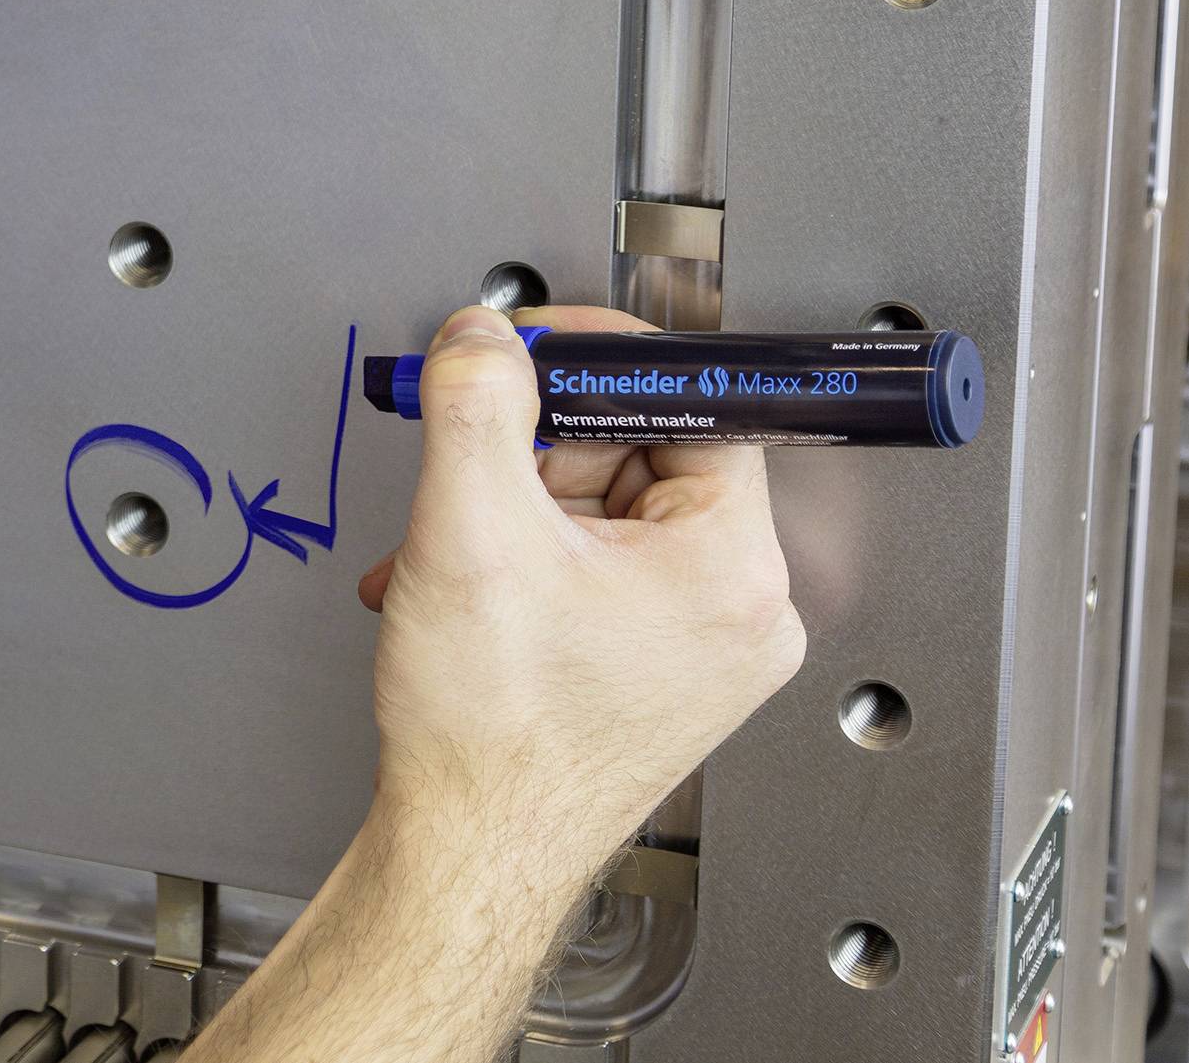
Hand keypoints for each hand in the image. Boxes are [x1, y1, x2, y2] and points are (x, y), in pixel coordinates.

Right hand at [354, 304, 804, 890]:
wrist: (465, 853)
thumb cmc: (494, 737)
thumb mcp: (469, 528)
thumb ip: (478, 404)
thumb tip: (483, 336)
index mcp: (732, 569)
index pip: (692, 403)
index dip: (602, 363)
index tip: (534, 351)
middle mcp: (738, 611)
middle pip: (638, 455)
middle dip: (533, 453)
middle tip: (470, 470)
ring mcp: (700, 649)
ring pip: (604, 514)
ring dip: (511, 511)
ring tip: (451, 551)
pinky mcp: (656, 673)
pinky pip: (594, 571)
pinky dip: (519, 562)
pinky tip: (463, 588)